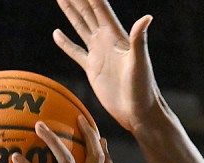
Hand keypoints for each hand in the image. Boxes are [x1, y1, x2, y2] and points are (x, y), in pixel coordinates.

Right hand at [53, 0, 162, 133]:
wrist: (138, 111)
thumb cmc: (143, 89)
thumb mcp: (140, 63)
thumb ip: (139, 39)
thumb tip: (147, 17)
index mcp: (115, 35)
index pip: (99, 7)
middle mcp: (106, 40)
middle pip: (87, 12)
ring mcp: (98, 53)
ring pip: (81, 26)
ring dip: (71, 12)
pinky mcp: (92, 69)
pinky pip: (76, 52)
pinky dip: (65, 43)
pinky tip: (57, 34)